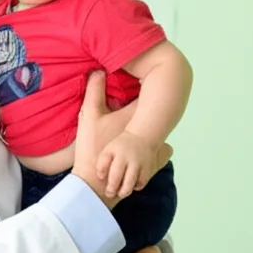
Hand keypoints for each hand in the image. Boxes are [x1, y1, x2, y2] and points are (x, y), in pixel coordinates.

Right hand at [72, 72, 171, 208]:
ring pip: (160, 129)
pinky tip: (149, 138)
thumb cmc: (92, 147)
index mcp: (135, 117)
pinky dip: (158, 141)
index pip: (148, 96)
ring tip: (148, 115)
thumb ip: (94, 91)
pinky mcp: (155, 162)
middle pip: (155, 111)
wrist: (96, 182)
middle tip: (145, 92)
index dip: (145, 86)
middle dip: (150, 103)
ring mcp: (154, 148)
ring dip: (154, 122)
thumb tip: (98, 71)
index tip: (143, 78)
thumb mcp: (89, 115)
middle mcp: (150, 131)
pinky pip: (163, 147)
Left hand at [96, 130, 155, 198]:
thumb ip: (102, 162)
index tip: (100, 179)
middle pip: (117, 176)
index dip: (101, 173)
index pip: (104, 163)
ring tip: (120, 193)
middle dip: (112, 188)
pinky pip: (141, 183)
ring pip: (130, 182)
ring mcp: (138, 164)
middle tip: (109, 194)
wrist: (143, 138)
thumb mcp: (109, 149)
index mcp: (115, 152)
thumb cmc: (121, 147)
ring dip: (124, 191)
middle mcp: (127, 158)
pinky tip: (131, 186)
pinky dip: (136, 187)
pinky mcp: (148, 169)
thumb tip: (100, 177)